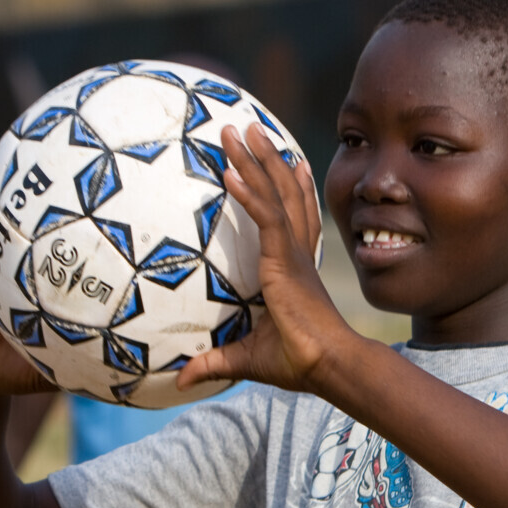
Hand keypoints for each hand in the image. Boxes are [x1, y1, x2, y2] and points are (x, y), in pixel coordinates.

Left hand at [176, 124, 352, 394]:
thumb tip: (179, 379)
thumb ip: (213, 361)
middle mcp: (296, 253)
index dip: (290, 186)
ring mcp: (292, 254)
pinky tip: (232, 171)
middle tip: (250, 127)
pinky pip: (267, 218)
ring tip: (241, 130)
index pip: (292, 216)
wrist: (328, 365)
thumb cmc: (298, 363)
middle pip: (284, 193)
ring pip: (276, 195)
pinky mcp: (285, 261)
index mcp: (293, 268)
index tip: (288, 159)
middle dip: (266, 158)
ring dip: (256, 160)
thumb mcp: (246, 358)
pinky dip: (249, 193)